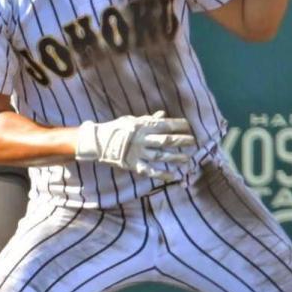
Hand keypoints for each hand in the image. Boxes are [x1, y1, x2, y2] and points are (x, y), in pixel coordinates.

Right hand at [75, 110, 196, 182]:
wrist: (98, 141)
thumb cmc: (117, 128)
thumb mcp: (132, 120)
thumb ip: (149, 119)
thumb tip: (163, 114)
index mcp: (143, 126)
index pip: (165, 125)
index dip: (179, 125)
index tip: (189, 126)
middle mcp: (143, 139)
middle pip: (166, 140)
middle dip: (181, 141)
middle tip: (193, 141)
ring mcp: (139, 152)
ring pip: (161, 156)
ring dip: (175, 157)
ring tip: (187, 159)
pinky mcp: (133, 164)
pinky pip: (150, 171)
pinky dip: (162, 174)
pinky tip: (174, 176)